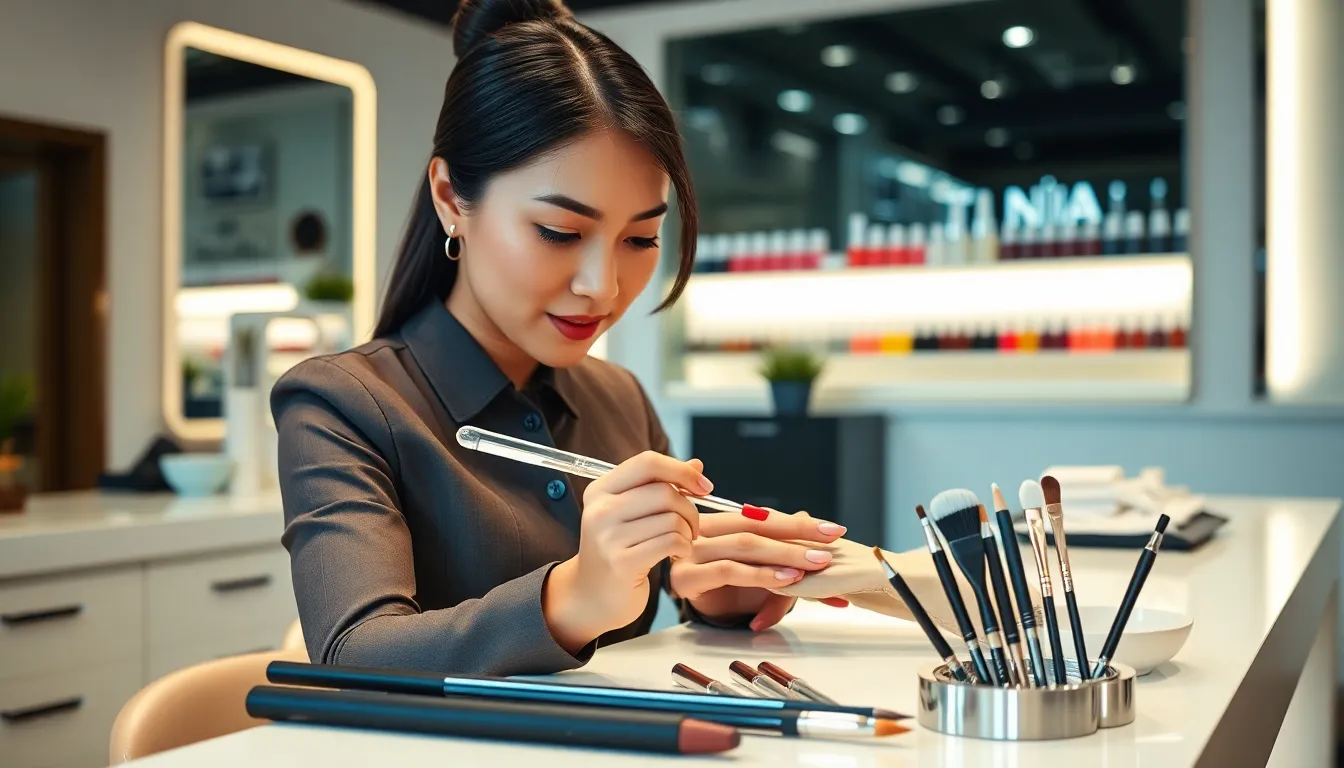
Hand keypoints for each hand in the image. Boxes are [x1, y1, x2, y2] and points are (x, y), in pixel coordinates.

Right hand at [543, 451, 706, 653]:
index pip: (648, 462)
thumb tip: (696, 465)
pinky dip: (683, 547)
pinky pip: (670, 542)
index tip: (704, 487)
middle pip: (664, 492)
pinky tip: (678, 554)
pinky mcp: (622, 563)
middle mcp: (599, 510)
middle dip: (690, 508)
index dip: (682, 470)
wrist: (590, 597)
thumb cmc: (617, 550)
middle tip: (692, 526)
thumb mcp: (632, 512)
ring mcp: (608, 537)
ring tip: (682, 542)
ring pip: (671, 518)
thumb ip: (661, 485)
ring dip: (688, 532)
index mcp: (600, 490)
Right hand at [671, 509, 850, 631]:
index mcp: (721, 520)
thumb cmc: (732, 586)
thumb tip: (816, 524)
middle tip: (830, 545)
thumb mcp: (761, 565)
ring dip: (784, 554)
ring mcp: (692, 552)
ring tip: (815, 563)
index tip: (832, 529)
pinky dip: (760, 574)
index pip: (763, 516)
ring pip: (744, 545)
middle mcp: (703, 530)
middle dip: (797, 534)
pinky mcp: (687, 578)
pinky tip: (786, 579)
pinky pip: (728, 571)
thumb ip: (784, 546)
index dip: (798, 522)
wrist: (701, 614)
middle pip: (755, 525)